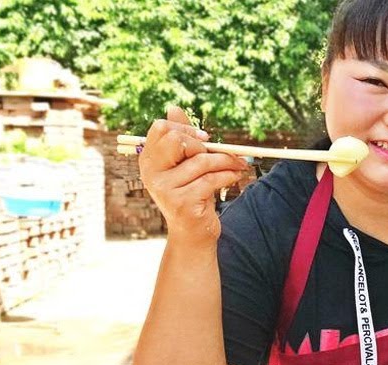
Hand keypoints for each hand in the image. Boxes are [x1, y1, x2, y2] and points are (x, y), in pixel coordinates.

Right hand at [137, 107, 249, 244]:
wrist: (193, 233)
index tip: (205, 139)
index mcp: (148, 160)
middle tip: (221, 154)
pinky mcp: (183, 202)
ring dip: (226, 161)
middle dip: (205, 145)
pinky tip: (236, 176)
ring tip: (238, 165)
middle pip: (177, 141)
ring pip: (201, 161)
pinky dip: (228, 175)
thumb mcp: (185, 166)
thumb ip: (181, 138)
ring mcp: (165, 189)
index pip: (161, 128)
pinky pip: (211, 179)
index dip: (186, 129)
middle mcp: (151, 173)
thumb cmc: (191, 194)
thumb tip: (173, 108)